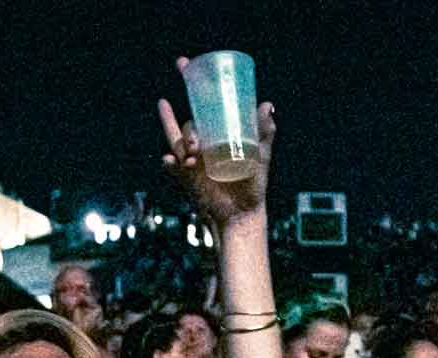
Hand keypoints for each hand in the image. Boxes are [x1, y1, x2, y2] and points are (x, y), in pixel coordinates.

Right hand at [158, 61, 274, 225]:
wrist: (243, 213)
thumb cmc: (252, 185)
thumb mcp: (260, 156)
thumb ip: (264, 132)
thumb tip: (267, 105)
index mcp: (216, 132)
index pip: (200, 103)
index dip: (189, 82)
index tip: (182, 63)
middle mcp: (201, 144)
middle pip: (185, 124)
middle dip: (173, 118)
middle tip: (190, 130)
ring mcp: (190, 160)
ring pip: (177, 142)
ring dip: (182, 142)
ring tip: (193, 152)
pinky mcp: (185, 178)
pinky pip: (172, 166)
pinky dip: (171, 162)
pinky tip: (175, 161)